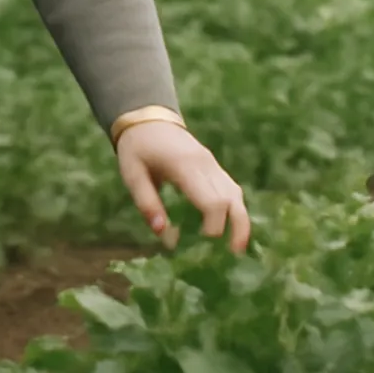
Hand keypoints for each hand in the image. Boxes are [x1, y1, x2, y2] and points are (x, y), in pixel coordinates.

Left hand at [116, 121, 250, 254]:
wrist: (149, 119)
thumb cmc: (137, 149)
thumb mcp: (132, 175)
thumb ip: (146, 203)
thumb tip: (162, 233)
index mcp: (184, 166)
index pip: (212, 199)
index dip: (214, 224)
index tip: (204, 242)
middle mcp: (205, 164)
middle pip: (232, 197)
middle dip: (236, 226)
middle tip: (233, 253)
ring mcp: (212, 164)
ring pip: (236, 193)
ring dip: (241, 219)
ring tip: (237, 247)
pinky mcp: (214, 167)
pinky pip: (231, 188)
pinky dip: (234, 209)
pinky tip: (231, 228)